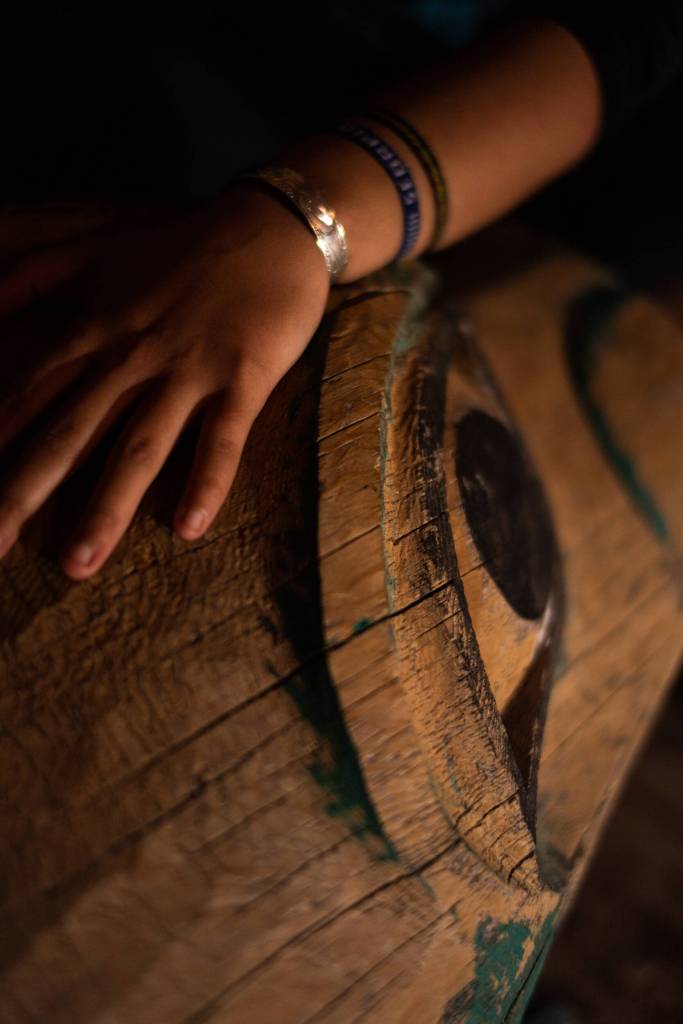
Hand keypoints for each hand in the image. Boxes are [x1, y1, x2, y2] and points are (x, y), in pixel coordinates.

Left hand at [0, 186, 330, 578]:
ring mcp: (189, 370)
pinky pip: (222, 438)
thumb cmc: (183, 243)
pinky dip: (206, 481)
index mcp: (95, 329)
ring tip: (78, 565)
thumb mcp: (96, 248)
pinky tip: (190, 528)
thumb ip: (33, 275)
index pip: (29, 394)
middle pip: (69, 433)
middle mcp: (132, 356)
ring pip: (140, 446)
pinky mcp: (243, 378)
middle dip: (25, 492)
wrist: (270, 224)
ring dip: (107, 506)